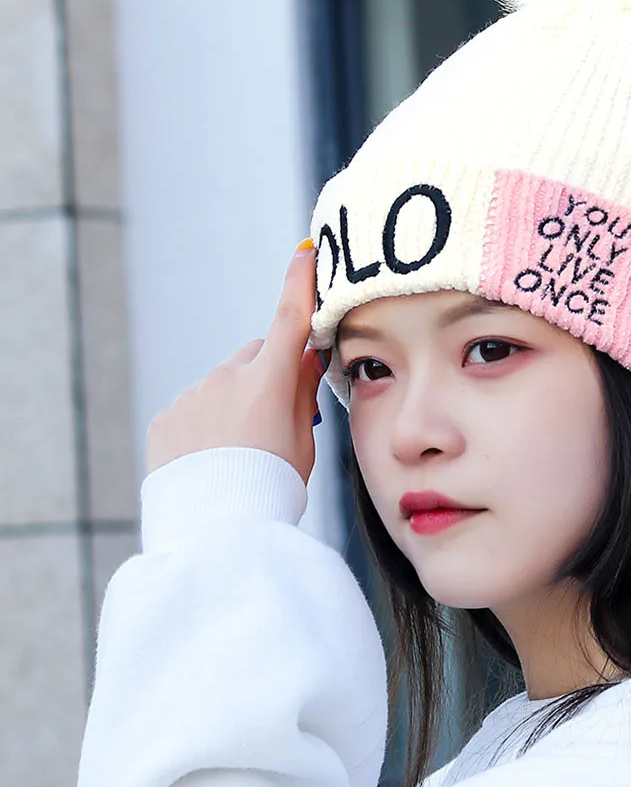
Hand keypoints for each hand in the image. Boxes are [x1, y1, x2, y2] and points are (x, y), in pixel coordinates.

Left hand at [145, 239, 327, 483]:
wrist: (215, 533)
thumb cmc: (271, 488)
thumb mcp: (304, 444)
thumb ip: (304, 396)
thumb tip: (308, 360)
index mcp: (270, 382)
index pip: (291, 318)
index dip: (300, 283)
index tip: (305, 253)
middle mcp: (227, 378)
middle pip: (258, 356)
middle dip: (269, 373)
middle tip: (277, 418)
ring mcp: (192, 396)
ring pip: (223, 384)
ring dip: (235, 403)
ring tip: (240, 453)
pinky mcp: (166, 418)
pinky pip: (193, 408)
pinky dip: (205, 423)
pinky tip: (212, 459)